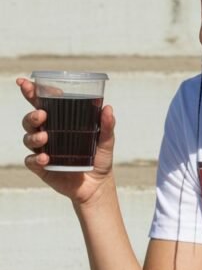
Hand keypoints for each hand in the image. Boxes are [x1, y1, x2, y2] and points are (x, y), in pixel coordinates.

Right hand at [18, 76, 115, 204]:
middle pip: (30, 119)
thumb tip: (108, 108)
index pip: (42, 103)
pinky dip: (36, 158)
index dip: (32, 92)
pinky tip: (45, 158)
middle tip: (42, 115)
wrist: (97, 186)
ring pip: (28, 138)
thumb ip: (107, 126)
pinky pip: (31, 160)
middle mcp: (48, 134)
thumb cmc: (99, 159)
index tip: (26, 83)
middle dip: (32, 115)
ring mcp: (43, 150)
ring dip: (34, 136)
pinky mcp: (42, 167)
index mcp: (59, 122)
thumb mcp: (106, 141)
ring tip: (45, 138)